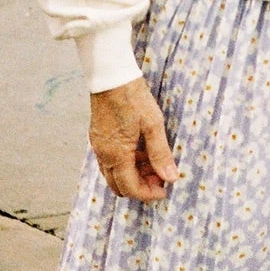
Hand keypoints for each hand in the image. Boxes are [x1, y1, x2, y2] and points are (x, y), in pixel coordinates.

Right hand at [88, 77, 178, 201]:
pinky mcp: (98, 139)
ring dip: (134, 176)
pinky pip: (110, 162)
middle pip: (119, 186)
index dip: (148, 194)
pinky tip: (141, 152)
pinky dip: (126, 165)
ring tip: (153, 163)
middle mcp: (103, 154)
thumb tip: (171, 178)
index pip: (130, 188)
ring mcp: (98, 147)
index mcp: (116, 154)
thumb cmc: (133, 97)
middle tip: (160, 177)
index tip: (165, 190)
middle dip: (141, 187)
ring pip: (114, 175)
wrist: (111, 76)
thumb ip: (160, 154)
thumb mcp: (153, 125)